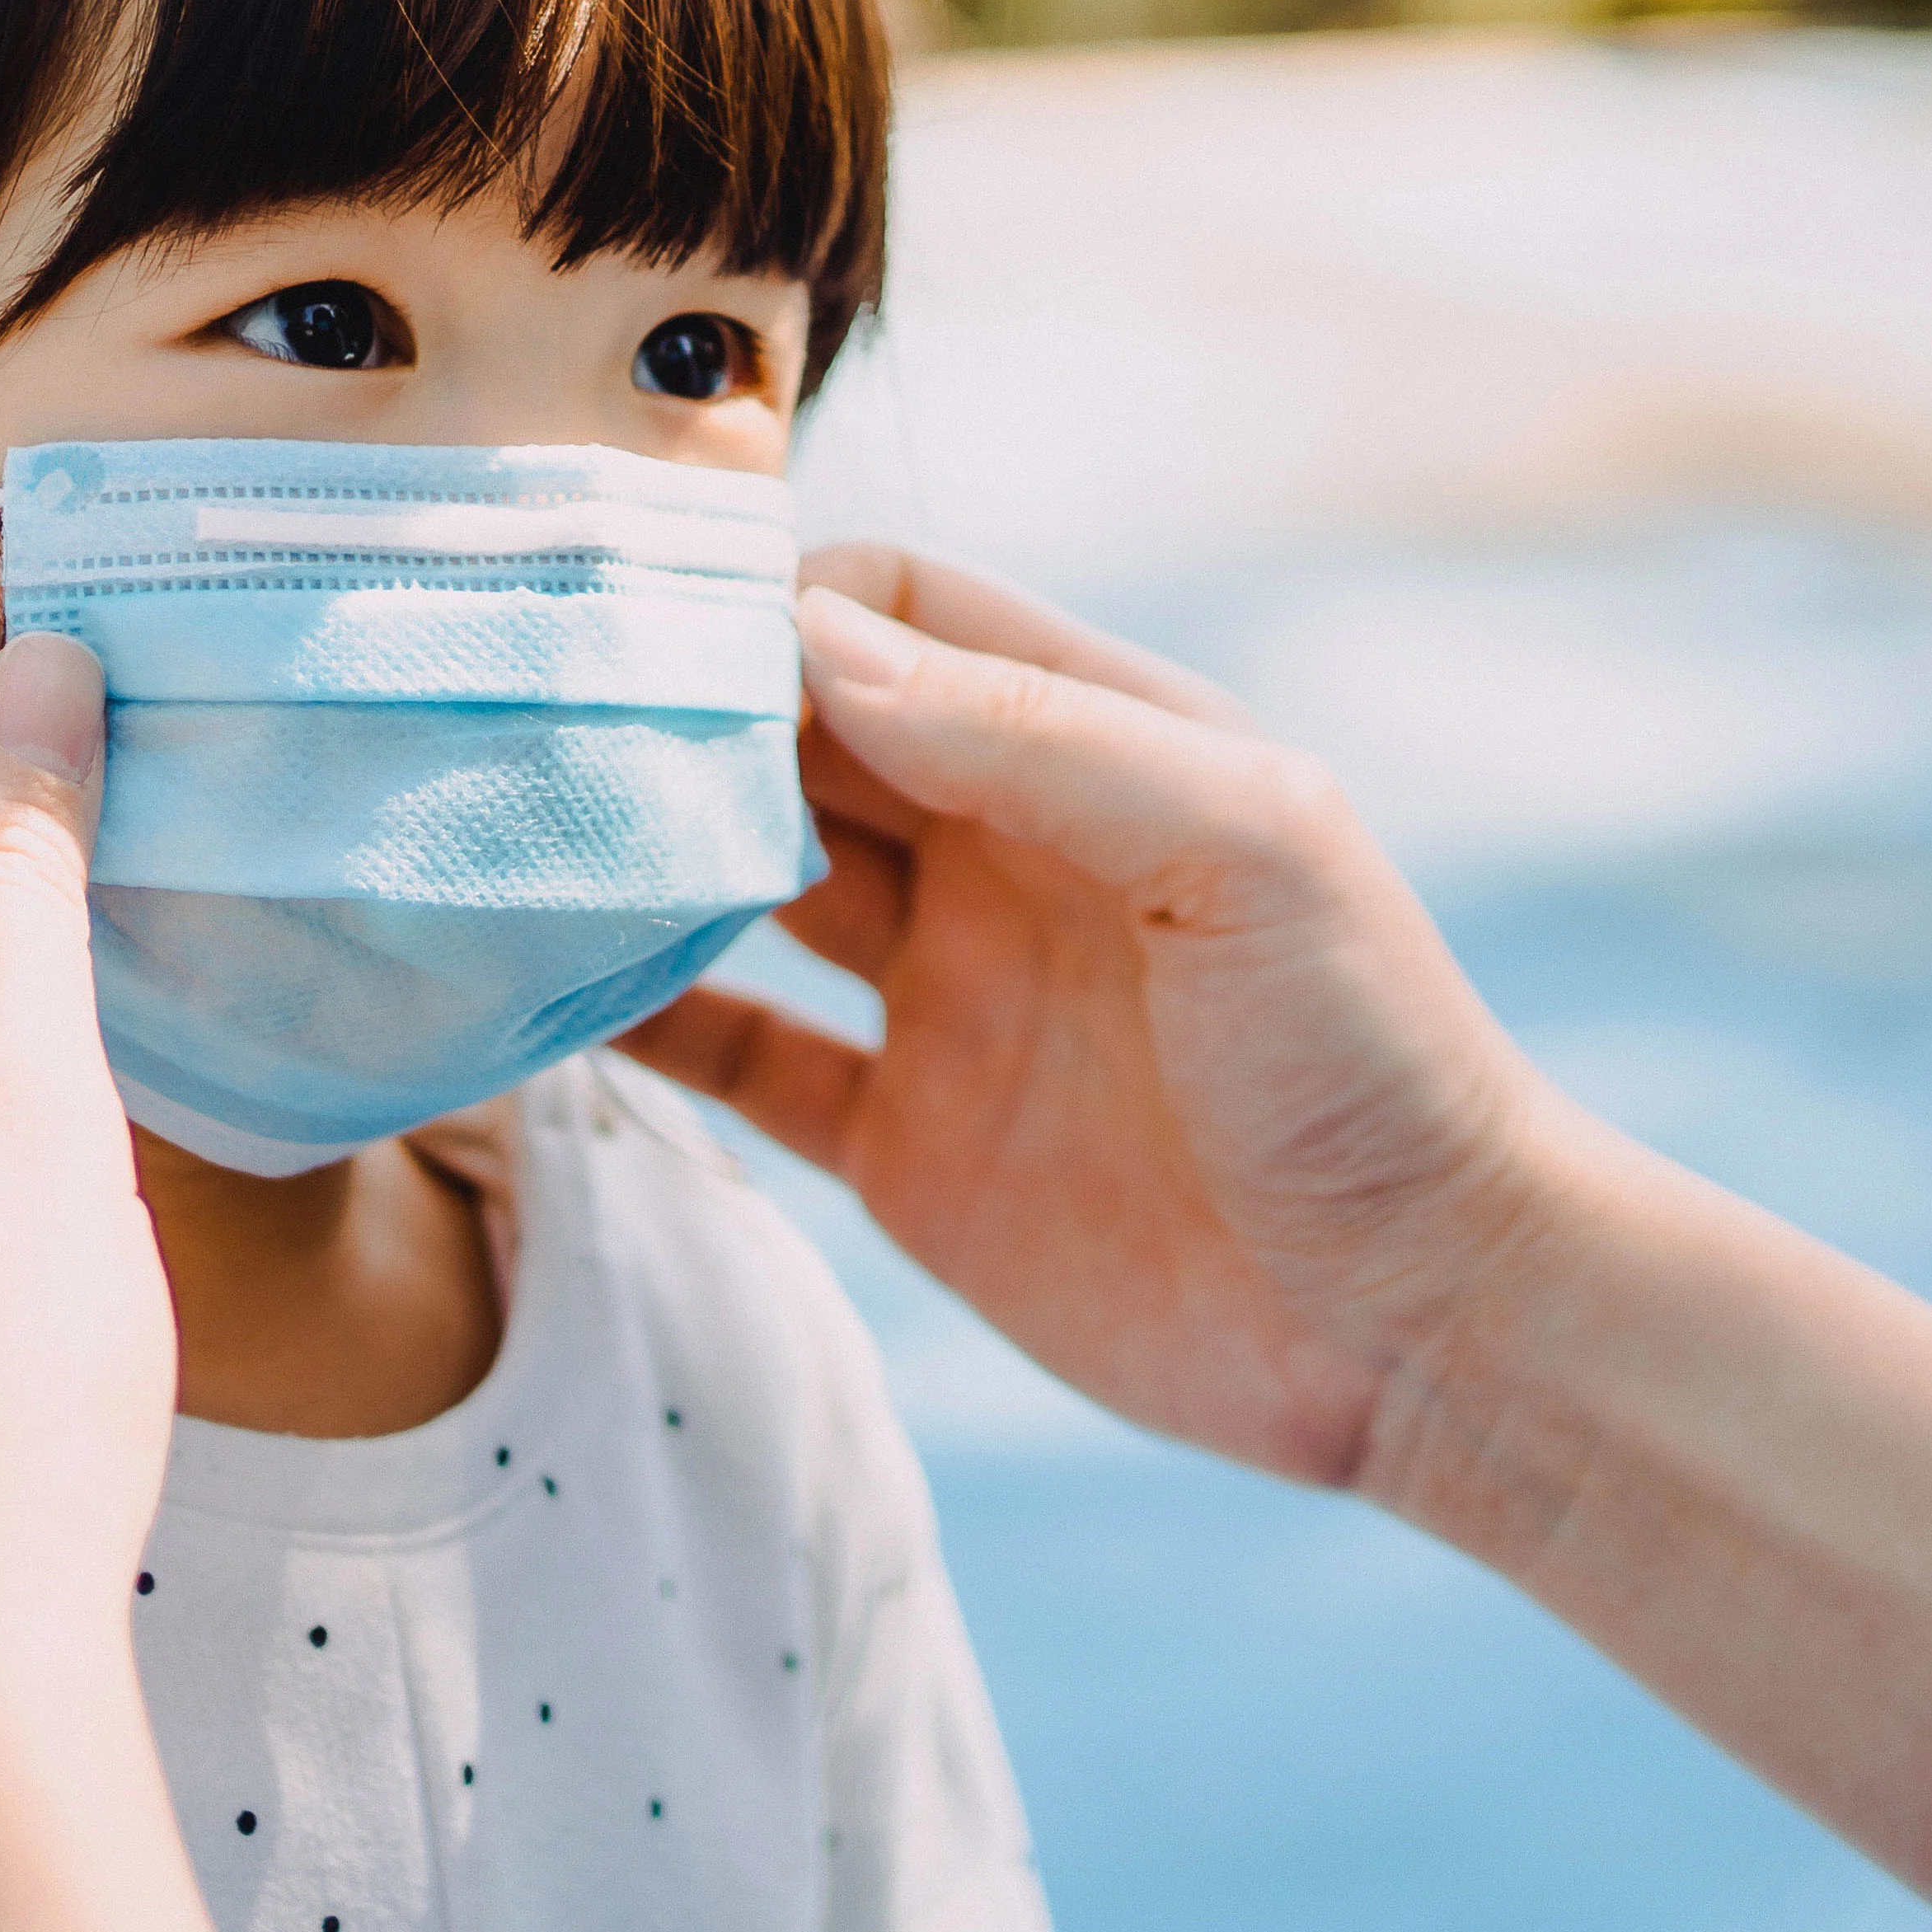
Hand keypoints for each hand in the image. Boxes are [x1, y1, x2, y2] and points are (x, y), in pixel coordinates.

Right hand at [621, 546, 1586, 1495]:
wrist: (1426, 1328)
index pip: (896, 607)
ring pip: (748, 885)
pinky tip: (532, 994)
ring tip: (505, 841)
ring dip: (641, 860)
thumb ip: (1038, 734)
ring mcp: (952, 997)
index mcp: (1095, 744)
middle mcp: (1008, 850)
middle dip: (681, 718)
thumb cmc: (1374, 1057)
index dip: (779, 604)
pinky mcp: (912, 1146)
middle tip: (532, 723)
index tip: (654, 629)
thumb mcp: (1242, 846)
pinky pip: (742, 1058)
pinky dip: (638, 1024)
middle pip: (799, 735)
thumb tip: (817, 637)